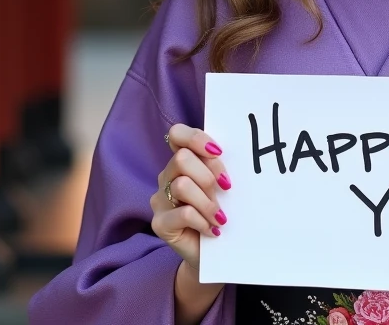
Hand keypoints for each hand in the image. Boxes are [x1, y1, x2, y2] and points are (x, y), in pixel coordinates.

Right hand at [150, 124, 231, 270]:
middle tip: (226, 189)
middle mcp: (167, 177)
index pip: (177, 134)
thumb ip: (219, 168)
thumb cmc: (220, 212)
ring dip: (208, 201)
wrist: (214, 253)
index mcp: (182, 161)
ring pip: (182, 186)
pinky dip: (203, 221)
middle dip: (208, 173)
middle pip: (181, 159)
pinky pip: (182, 214)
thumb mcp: (222, 186)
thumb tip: (230, 156)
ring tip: (221, 216)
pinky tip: (213, 229)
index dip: (196, 138)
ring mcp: (160, 200)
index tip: (218, 151)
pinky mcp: (159, 224)